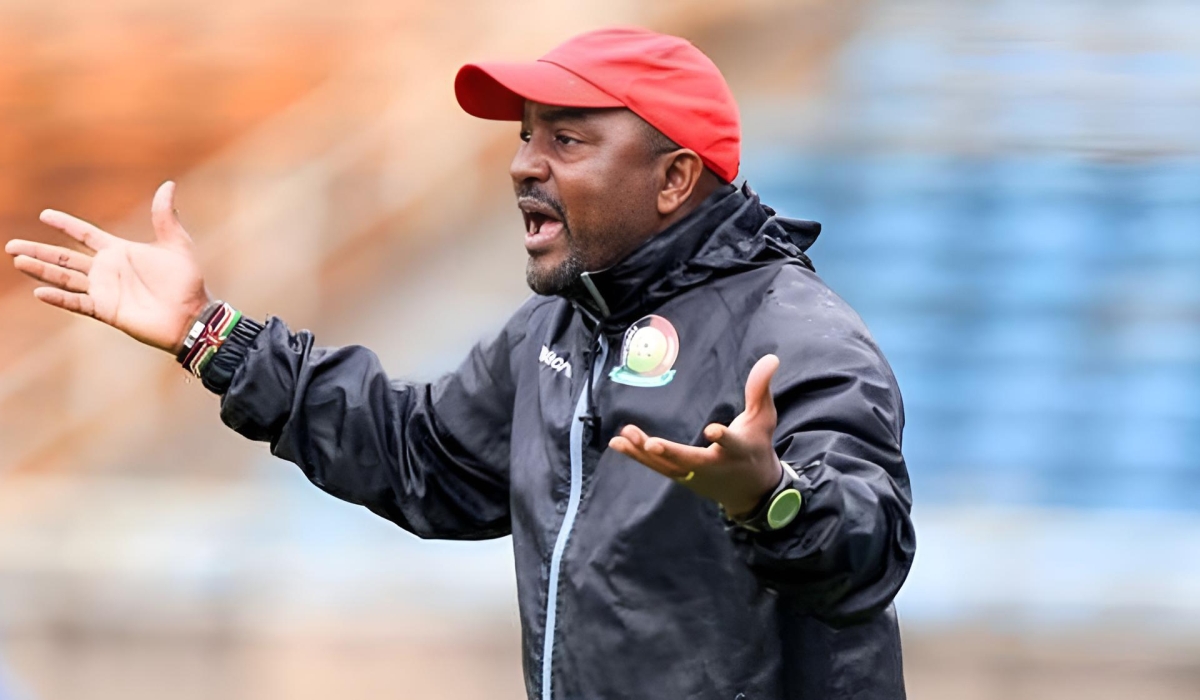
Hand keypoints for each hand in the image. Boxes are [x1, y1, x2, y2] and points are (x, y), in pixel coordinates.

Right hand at [6, 181, 211, 352]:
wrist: (192, 314)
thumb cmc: (187, 280)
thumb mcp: (176, 243)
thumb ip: (165, 216)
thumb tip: (168, 184)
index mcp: (120, 251)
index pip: (85, 234)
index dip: (66, 225)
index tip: (45, 214)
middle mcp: (107, 270)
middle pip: (64, 258)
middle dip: (39, 250)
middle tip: (11, 245)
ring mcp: (104, 291)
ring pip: (64, 278)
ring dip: (40, 270)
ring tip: (17, 260)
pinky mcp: (106, 310)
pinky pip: (77, 303)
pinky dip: (59, 298)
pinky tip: (40, 291)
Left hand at [609, 354, 784, 516]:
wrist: (752, 491)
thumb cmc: (757, 447)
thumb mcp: (764, 419)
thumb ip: (761, 389)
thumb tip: (771, 357)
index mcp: (738, 450)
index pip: (731, 442)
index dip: (723, 437)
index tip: (711, 430)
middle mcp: (714, 466)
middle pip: (690, 461)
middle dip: (671, 453)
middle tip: (650, 443)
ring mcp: (695, 475)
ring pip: (667, 466)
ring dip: (644, 453)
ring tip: (623, 436)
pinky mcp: (681, 478)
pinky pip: (657, 467)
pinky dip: (638, 456)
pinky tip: (618, 442)